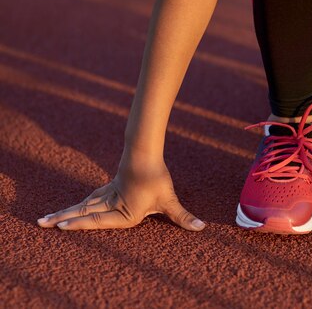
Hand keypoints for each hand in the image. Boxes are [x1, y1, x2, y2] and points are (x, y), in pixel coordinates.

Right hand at [37, 159, 204, 230]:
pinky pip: (90, 197)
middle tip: (41, 223)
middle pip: (83, 212)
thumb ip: (183, 217)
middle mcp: (111, 203)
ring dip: (66, 211)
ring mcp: (108, 193)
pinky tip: (75, 207)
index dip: (79, 224)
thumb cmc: (156, 178)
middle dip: (63, 219)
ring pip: (83, 204)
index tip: (60, 227)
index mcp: (123, 211)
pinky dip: (80, 204)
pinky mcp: (110, 186)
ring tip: (47, 218)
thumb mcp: (170, 200)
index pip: (97, 220)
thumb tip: (201, 228)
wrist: (146, 153)